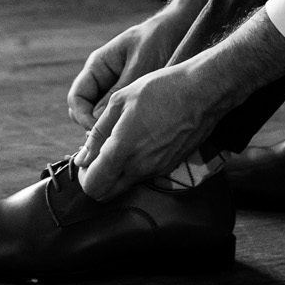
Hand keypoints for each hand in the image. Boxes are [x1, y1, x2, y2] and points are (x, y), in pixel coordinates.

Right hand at [66, 5, 193, 130]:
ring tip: (131, 139)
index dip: (83, 118)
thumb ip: (120, 91)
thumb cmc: (158, 41)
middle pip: (86, 112)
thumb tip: (99, 122)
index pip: (77, 98)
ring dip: (113, 129)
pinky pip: (122, 116)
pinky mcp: (133, 99)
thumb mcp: (140, 65)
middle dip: (96, 128)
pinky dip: (126, 126)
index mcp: (98, 67)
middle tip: (116, 140)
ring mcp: (117, 90)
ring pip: (104, 117)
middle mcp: (103, 80)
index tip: (99, 131)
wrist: (180, 30)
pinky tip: (142, 132)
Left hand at [72, 61, 233, 199]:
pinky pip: (143, 176)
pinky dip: (135, 166)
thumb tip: (82, 157)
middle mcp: (139, 168)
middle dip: (97, 179)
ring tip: (121, 141)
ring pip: (125, 185)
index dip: (83, 175)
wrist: (201, 92)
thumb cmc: (159, 90)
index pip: (92, 186)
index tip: (85, 158)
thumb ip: (98, 133)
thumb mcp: (119, 102)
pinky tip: (140, 140)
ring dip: (116, 172)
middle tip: (98, 154)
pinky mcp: (170, 167)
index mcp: (122, 151)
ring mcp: (157, 170)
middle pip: (107, 193)